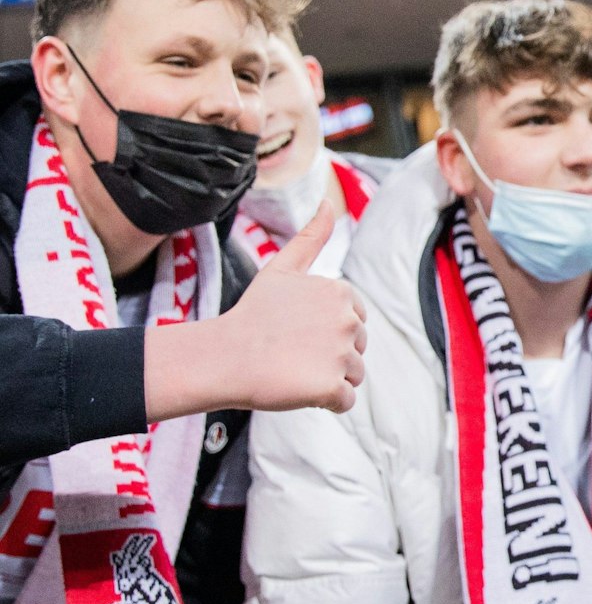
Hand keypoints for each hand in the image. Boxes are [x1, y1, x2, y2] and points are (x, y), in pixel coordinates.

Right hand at [146, 202, 367, 419]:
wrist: (222, 357)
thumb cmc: (252, 314)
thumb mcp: (281, 269)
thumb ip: (311, 237)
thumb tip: (328, 201)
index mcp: (342, 293)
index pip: (355, 321)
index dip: (326, 330)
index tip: (296, 329)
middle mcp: (348, 321)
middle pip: (356, 349)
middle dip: (329, 355)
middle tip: (291, 350)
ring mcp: (342, 355)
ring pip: (353, 375)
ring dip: (326, 378)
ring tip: (292, 368)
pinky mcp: (332, 387)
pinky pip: (344, 401)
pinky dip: (324, 401)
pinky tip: (297, 387)